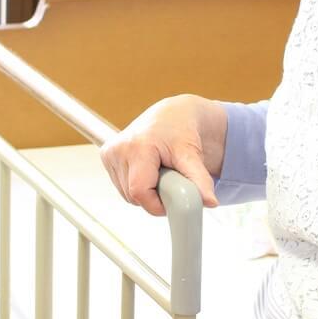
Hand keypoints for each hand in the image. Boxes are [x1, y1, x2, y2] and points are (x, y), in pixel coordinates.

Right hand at [102, 96, 226, 215]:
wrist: (170, 115)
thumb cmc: (181, 131)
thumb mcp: (192, 154)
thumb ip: (200, 180)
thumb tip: (211, 202)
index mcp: (137, 147)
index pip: (140, 193)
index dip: (157, 203)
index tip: (172, 198)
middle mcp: (118, 149)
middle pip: (133, 196)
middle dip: (153, 196)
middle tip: (169, 179)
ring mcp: (109, 152)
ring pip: (127, 194)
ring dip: (145, 191)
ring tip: (158, 171)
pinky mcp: (106, 155)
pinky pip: (122, 186)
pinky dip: (136, 184)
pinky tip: (147, 169)